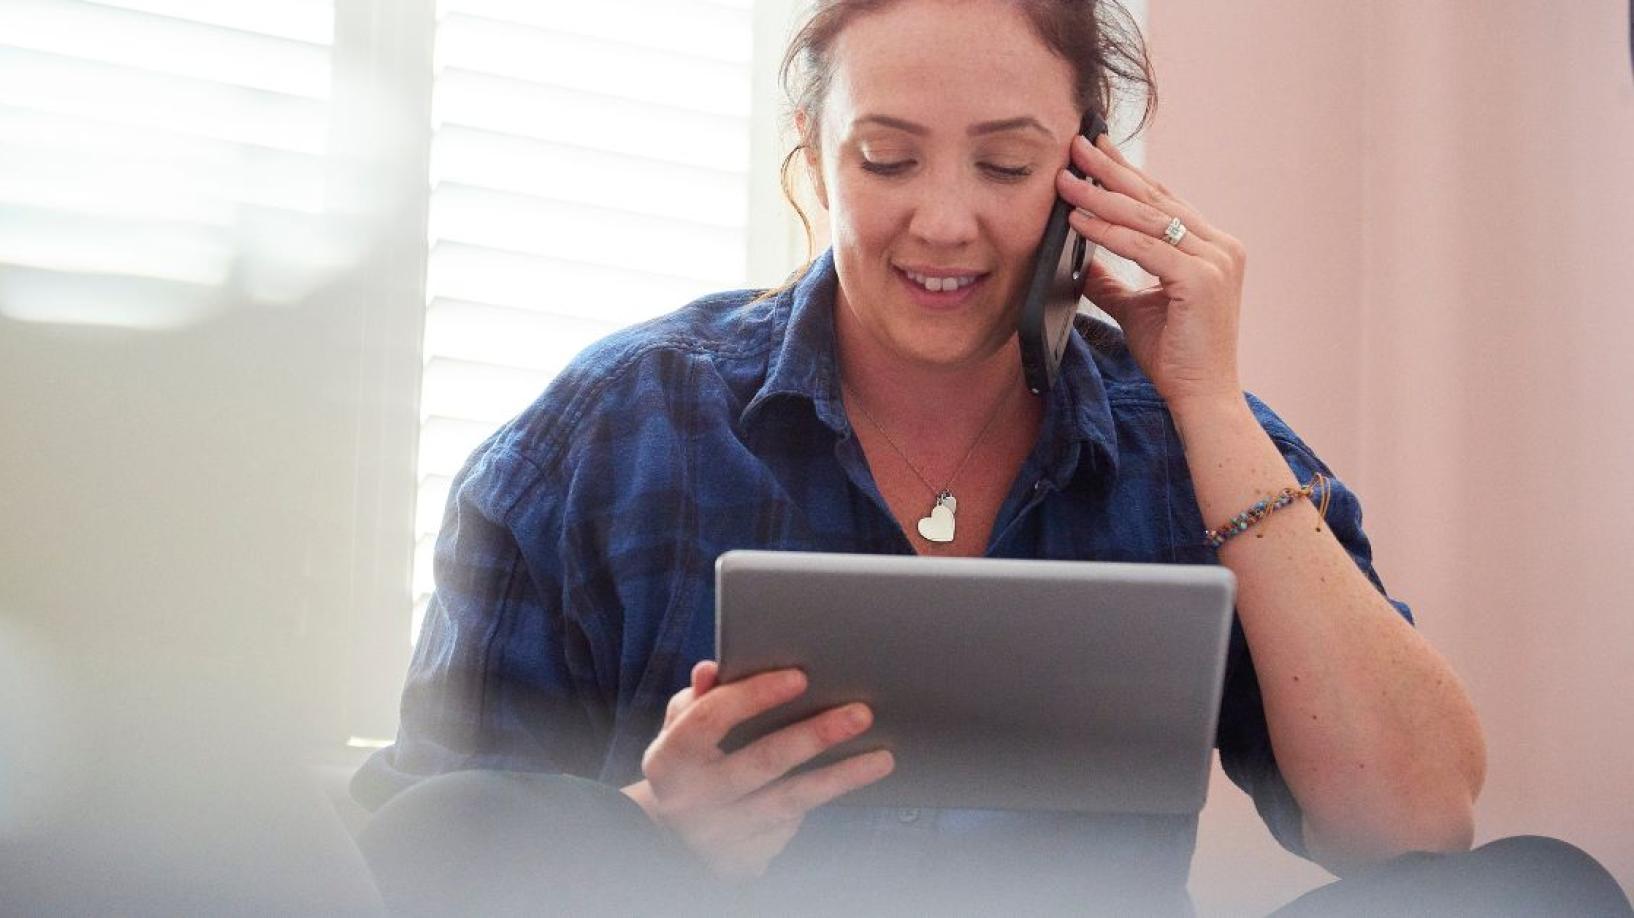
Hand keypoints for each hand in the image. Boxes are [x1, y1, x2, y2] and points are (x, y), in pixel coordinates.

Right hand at [621, 661, 893, 879]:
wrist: (669, 834)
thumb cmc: (687, 762)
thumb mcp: (680, 727)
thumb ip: (698, 697)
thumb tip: (713, 669)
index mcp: (668, 759)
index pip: (711, 719)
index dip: (755, 695)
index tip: (800, 676)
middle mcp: (688, 802)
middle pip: (762, 762)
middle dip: (815, 736)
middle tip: (861, 713)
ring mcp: (715, 838)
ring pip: (788, 803)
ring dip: (839, 779)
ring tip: (882, 758)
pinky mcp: (738, 863)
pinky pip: (786, 831)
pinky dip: (812, 807)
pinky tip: (839, 786)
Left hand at [1055, 134, 1248, 412]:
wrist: (1202, 398)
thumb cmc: (1176, 356)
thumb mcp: (1136, 309)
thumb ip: (1113, 280)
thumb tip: (1080, 260)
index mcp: (1211, 247)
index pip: (1163, 200)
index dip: (1127, 174)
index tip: (1096, 149)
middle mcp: (1219, 247)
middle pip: (1155, 199)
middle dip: (1112, 170)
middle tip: (1077, 145)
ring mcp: (1215, 261)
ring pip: (1148, 219)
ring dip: (1102, 196)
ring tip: (1066, 180)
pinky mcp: (1201, 281)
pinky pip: (1144, 248)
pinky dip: (1108, 233)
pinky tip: (1079, 220)